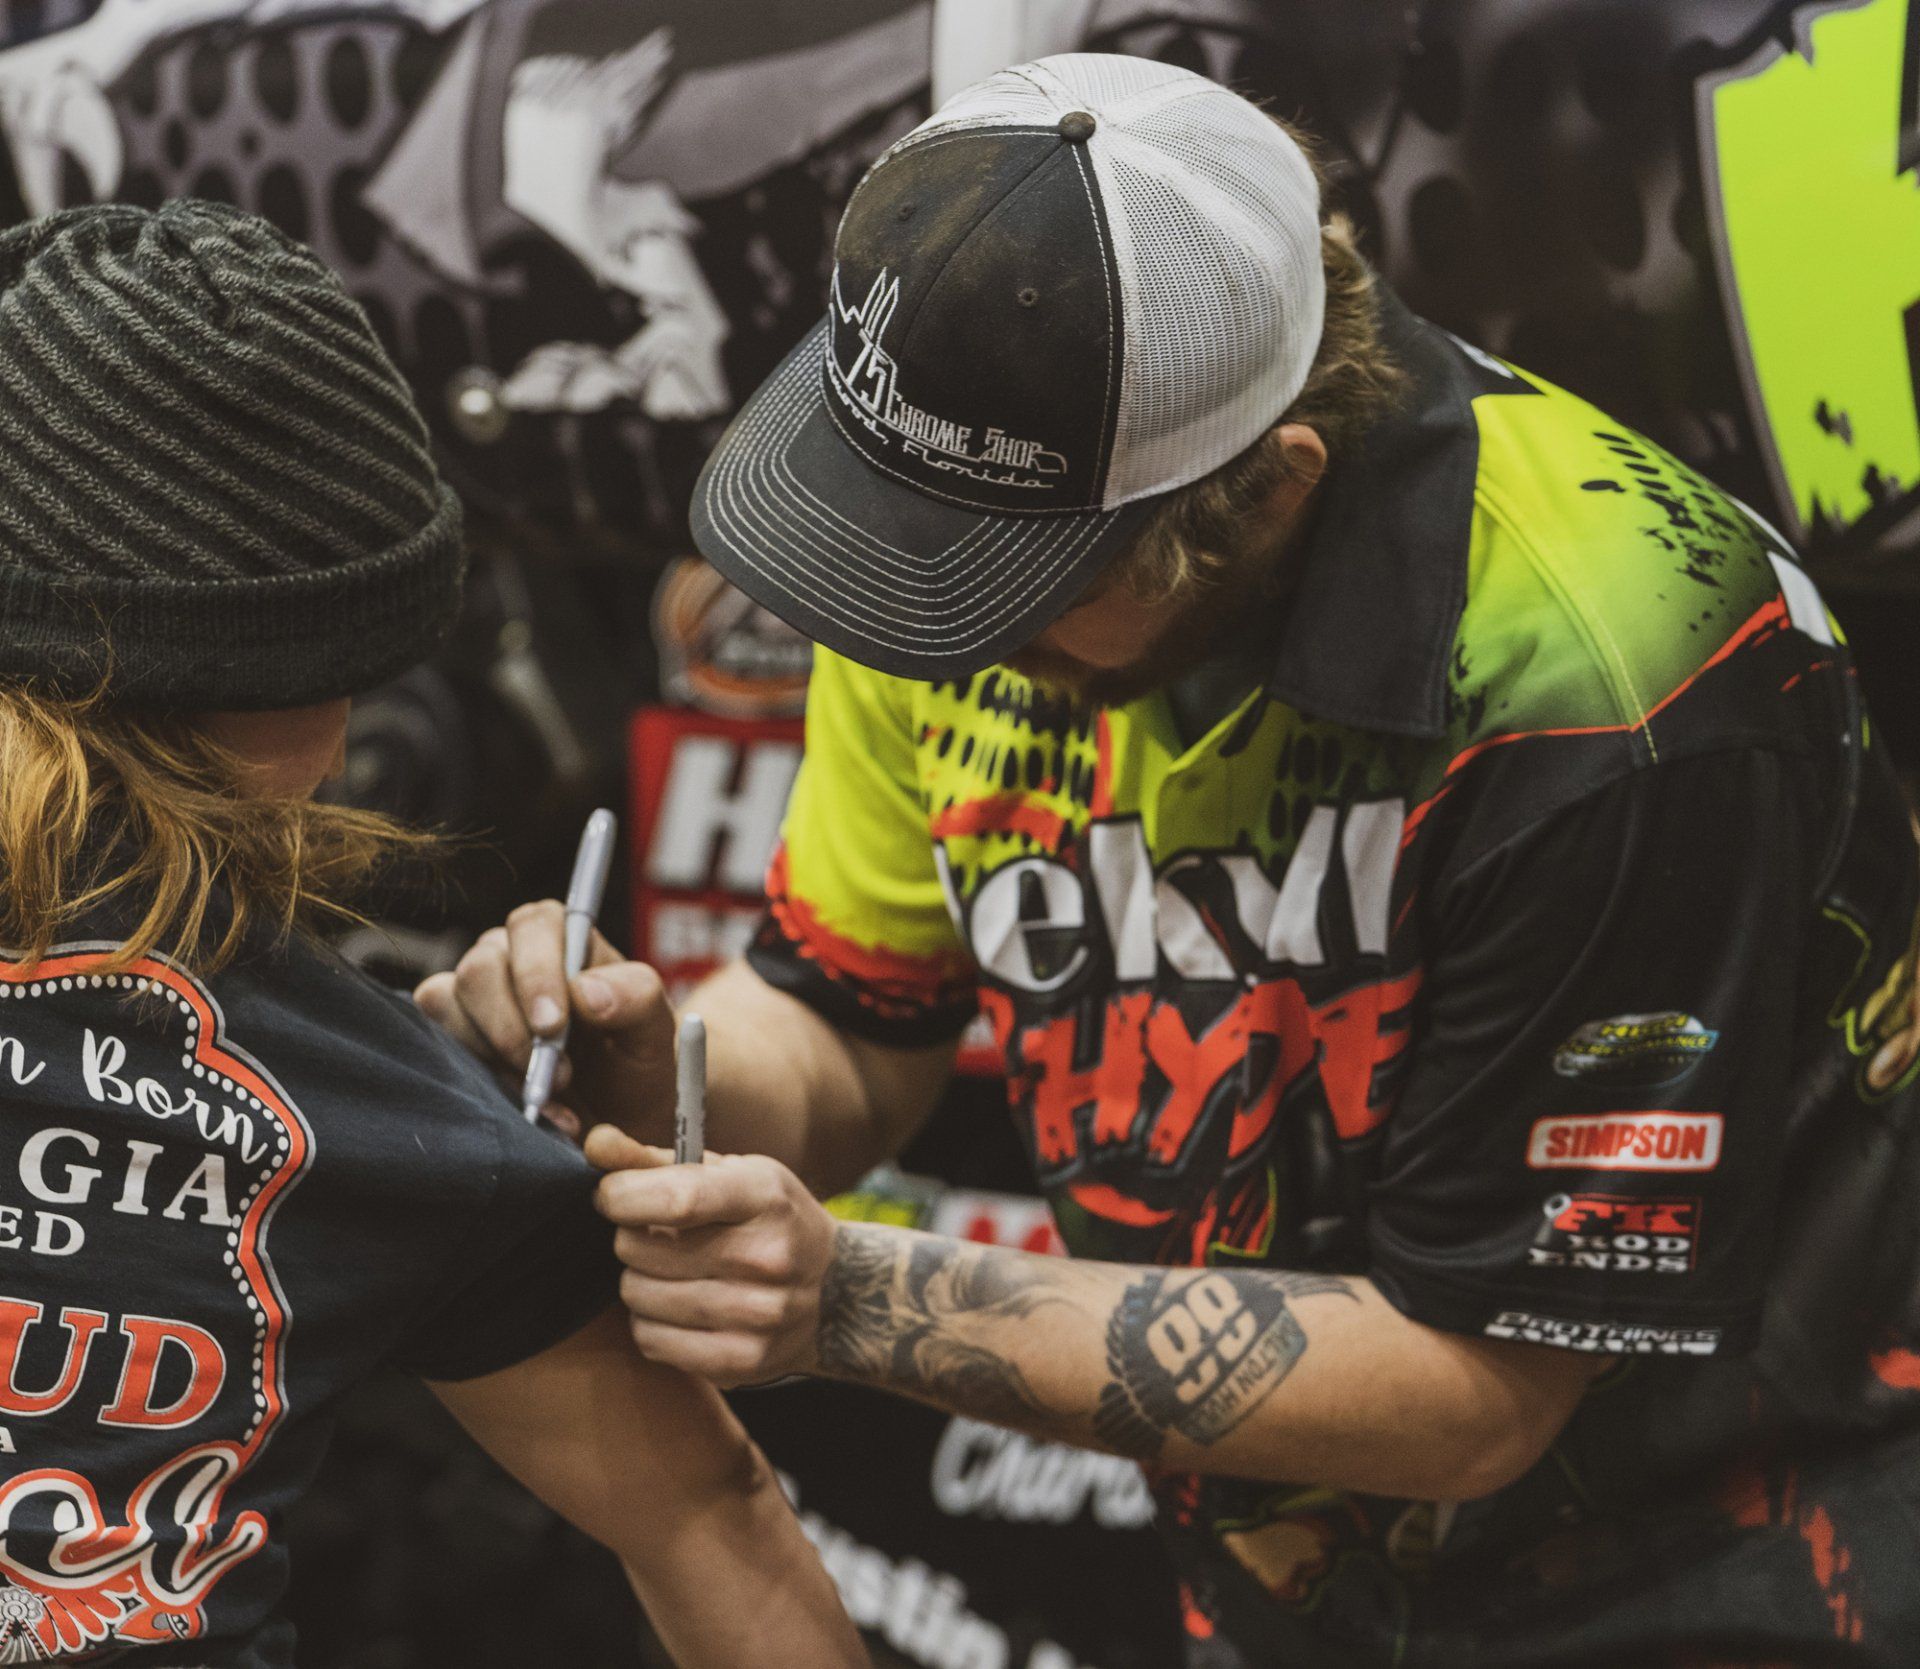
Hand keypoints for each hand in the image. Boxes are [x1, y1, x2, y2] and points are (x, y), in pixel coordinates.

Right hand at [414, 903, 677, 1137]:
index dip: (537, 973)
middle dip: (512, 1028)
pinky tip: (514, 1100)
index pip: (532, 926)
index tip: (555, 1026)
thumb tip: (586, 991)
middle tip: (558, 1075)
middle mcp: (508, 955)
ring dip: (493, 1055)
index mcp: (561, 936)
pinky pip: (433, 1039)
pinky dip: (471, 1074)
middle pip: (480, 967)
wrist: (615, 1118)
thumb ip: (636, 997)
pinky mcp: (448, 1033)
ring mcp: (472, 994)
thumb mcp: (654, 1031)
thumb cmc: (634, 1062)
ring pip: (446, 1001)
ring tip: (546, 1093)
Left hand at [586, 1126, 835, 1387]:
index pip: (675, 1199)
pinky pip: (651, 1340)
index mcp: (765, 1196)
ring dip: (639, 1280)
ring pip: (638, 1296)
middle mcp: (767, 1257)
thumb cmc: (769, 1220)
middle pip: (641, 1249)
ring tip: (670, 1272)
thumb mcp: (731, 1174)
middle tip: (656, 1237)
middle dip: (632, 1237)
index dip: (622, 1196)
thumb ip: (656, 1159)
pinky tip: (677, 1307)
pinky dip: (650, 1322)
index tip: (611, 1195)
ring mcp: (758, 1315)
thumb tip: (595, 1144)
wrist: (839, 1293)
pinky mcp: (742, 1361)